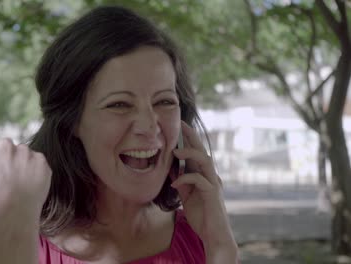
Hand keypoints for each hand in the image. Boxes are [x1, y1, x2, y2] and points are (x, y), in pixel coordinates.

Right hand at [0, 138, 51, 219]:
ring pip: (25, 154)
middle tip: (10, 176)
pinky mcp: (40, 159)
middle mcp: (6, 144)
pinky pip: (38, 162)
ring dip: (24, 163)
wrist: (15, 209)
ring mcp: (25, 151)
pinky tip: (31, 183)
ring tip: (21, 182)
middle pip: (8, 148)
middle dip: (9, 158)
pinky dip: (37, 170)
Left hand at [171, 122, 237, 261]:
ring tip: (175, 151)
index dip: (188, 139)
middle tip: (180, 124)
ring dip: (190, 153)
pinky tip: (174, 182)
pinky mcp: (212, 193)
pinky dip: (185, 178)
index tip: (178, 126)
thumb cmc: (201, 216)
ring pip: (205, 160)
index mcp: (204, 175)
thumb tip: (171, 168)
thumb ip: (181, 182)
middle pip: (202, 151)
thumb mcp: (186, 196)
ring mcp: (213, 184)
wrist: (213, 235)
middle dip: (191, 137)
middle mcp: (210, 176)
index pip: (196, 153)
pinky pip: (199, 179)